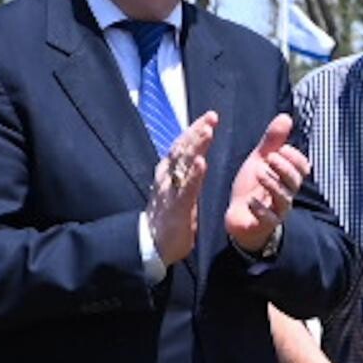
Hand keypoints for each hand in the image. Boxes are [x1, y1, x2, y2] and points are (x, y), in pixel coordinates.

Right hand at [148, 109, 220, 270]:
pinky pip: (187, 188)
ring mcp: (170, 191)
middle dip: (196, 131)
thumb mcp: (176, 190)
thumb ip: (184, 174)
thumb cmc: (167, 217)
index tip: (208, 117)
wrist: (151, 245)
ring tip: (207, 131)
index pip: (181, 146)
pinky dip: (194, 174)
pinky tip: (202, 162)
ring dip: (196, 146)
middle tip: (211, 117)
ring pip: (183, 164)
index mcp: (167, 172)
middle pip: (182, 149)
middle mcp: (166, 177)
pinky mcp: (177, 207)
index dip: (193, 130)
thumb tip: (195, 156)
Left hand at [225, 113, 307, 256]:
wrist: (239, 216)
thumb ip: (272, 141)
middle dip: (284, 168)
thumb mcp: (260, 160)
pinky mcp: (265, 224)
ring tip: (259, 172)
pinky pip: (268, 219)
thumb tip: (286, 117)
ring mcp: (277, 211)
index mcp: (288, 178)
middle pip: (295, 181)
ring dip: (272, 184)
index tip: (280, 149)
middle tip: (270, 157)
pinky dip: (260, 209)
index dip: (294, 157)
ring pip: (283, 198)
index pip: (303, 167)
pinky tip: (250, 201)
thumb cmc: (252, 187)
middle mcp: (287, 194)